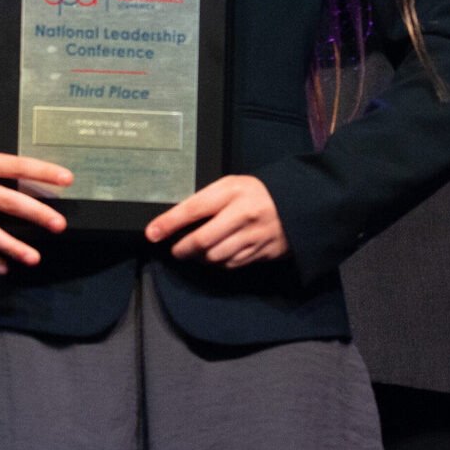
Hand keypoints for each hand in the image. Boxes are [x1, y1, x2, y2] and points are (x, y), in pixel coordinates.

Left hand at [145, 175, 286, 266]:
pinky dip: (218, 262)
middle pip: (202, 240)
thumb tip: (176, 220)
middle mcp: (242, 214)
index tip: (152, 233)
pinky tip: (216, 255)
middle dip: (182, 248)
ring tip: (196, 252)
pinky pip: (231, 264)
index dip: (169, 223)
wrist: (297, 204)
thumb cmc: (256, 194)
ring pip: (215, 257)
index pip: (193, 209)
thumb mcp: (232, 185)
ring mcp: (253, 236)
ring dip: (200, 258)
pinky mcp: (261, 252)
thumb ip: (207, 200)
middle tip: (176, 249)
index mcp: (232, 192)